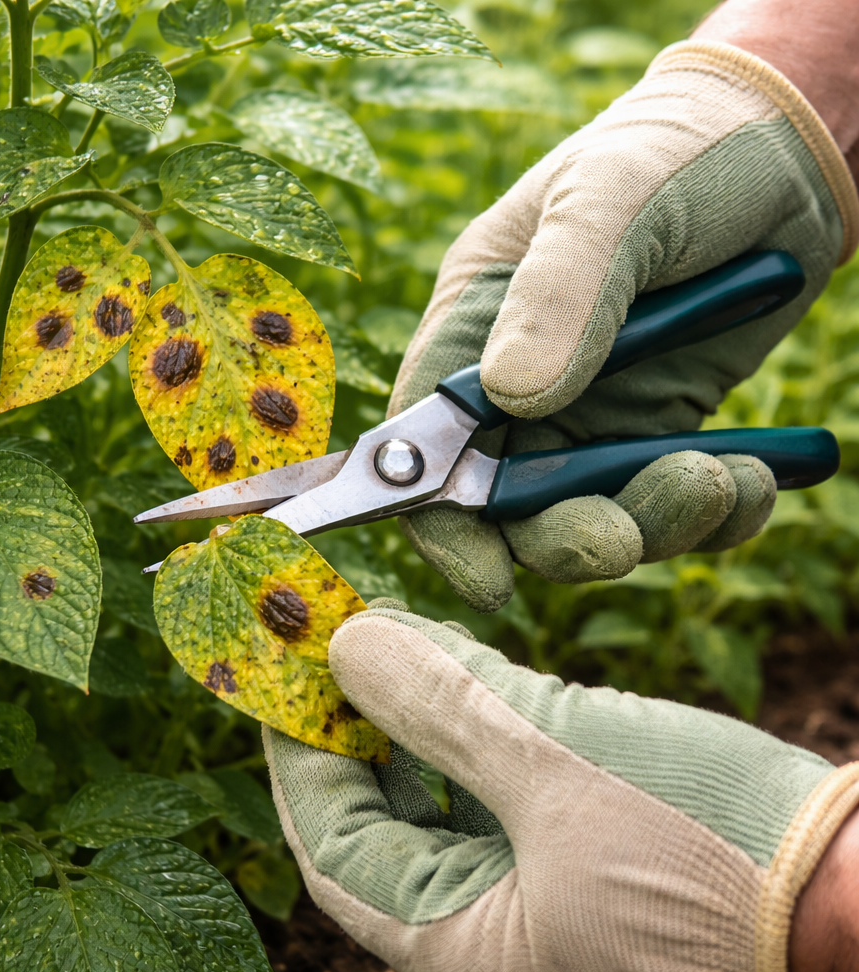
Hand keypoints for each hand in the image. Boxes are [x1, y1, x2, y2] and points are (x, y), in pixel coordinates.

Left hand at [264, 603, 858, 971]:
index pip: (330, 842)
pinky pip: (496, 800)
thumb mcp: (559, 760)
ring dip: (414, 723)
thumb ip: (439, 704)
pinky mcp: (582, 866)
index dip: (294, 745)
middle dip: (350, 728)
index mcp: (464, 951)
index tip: (277, 663)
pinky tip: (468, 677)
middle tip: (329, 642)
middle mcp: (490, 943)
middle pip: (377, 825)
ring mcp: (539, 907)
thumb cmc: (718, 847)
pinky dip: (474, 737)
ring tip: (393, 644)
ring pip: (438, 805)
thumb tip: (344, 645)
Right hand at [392, 37, 857, 611]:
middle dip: (563, 537)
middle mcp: (521, 386)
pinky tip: (752, 478)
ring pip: (593, 516)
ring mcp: (592, 415)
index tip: (485, 579)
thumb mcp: (609, 200)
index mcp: (474, 328)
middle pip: (509, 505)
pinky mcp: (659, 430)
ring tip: (720, 481)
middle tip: (622, 538)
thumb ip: (558, 292)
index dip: (440, 520)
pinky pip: (669, 503)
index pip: (427, 441)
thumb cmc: (674, 153)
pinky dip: (714, 513)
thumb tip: (516, 397)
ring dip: (653, 523)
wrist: (784, 155)